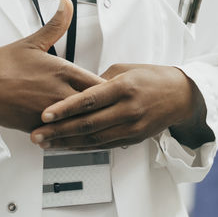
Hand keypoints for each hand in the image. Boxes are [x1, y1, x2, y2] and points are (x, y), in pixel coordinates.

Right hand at [0, 0, 104, 132]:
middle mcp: (60, 93)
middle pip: (95, 106)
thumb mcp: (31, 42)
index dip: (110, 89)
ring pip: (80, 122)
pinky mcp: (39, 127)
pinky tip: (75, 135)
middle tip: (113, 109)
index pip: (100, 84)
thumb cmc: (1, 66)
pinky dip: (69, 134)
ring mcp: (51, 113)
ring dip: (90, 122)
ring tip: (100, 126)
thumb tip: (67, 5)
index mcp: (63, 71)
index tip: (116, 90)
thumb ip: (56, 25)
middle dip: (104, 108)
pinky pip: (61, 134)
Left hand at [28, 63, 210, 150]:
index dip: (65, 109)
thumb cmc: (152, 78)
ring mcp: (131, 127)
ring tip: (45, 144)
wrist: (181, 96)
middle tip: (36, 135)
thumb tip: (75, 87)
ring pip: (93, 140)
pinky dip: (82, 147)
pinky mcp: (133, 138)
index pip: (89, 100)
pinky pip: (103, 145)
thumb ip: (99, 80)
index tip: (45, 114)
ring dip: (66, 144)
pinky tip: (67, 146)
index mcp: (123, 87)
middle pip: (87, 124)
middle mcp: (127, 109)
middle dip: (58, 132)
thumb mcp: (125, 69)